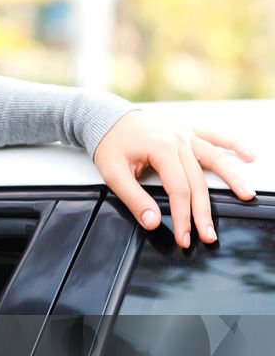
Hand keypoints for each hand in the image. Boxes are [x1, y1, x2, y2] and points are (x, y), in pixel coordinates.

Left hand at [93, 112, 255, 247]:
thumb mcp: (113, 174)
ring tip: (245, 196)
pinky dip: (233, 145)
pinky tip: (249, 156)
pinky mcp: (187, 131)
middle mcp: (178, 140)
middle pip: (198, 182)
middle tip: (209, 236)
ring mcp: (185, 134)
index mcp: (161, 149)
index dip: (183, 217)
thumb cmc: (110, 143)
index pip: (179, 191)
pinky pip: (214, 137)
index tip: (184, 237)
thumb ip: (133, 199)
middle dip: (203, 212)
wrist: (107, 118)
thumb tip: (152, 222)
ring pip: (214, 159)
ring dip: (232, 179)